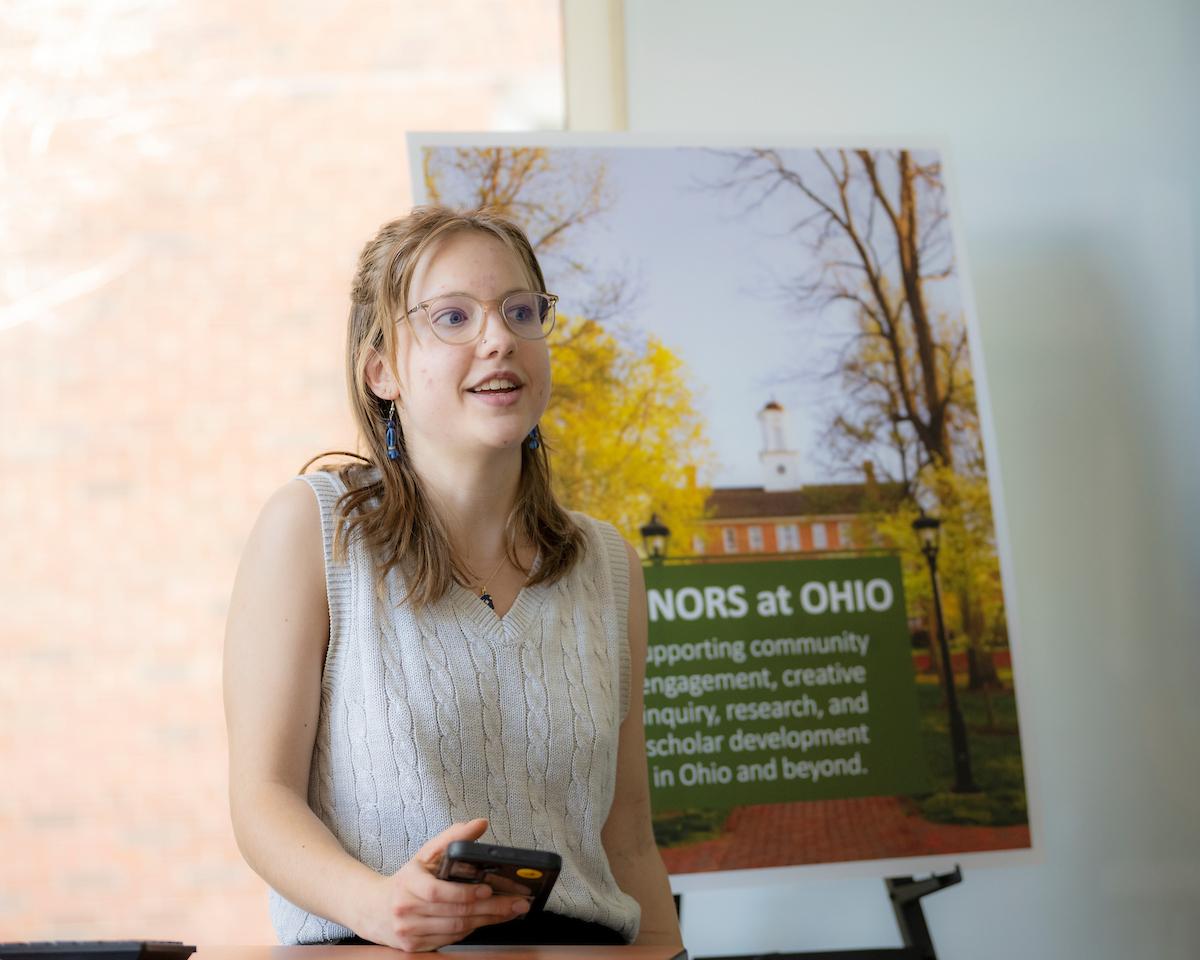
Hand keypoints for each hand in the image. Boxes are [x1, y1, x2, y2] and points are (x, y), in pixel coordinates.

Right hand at [353, 818, 530, 950]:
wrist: (374, 909)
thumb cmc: (407, 879)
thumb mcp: (426, 854)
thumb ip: (453, 838)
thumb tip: (479, 824)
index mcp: (408, 883)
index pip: (437, 892)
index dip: (464, 892)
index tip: (488, 888)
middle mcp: (406, 910)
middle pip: (455, 913)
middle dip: (491, 909)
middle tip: (517, 903)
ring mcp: (410, 932)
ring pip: (456, 928)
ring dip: (487, 920)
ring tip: (510, 911)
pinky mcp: (415, 947)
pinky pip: (450, 939)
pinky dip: (471, 929)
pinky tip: (486, 920)